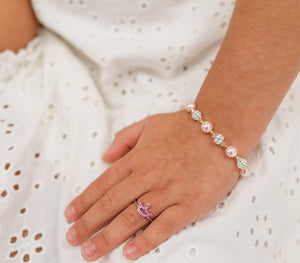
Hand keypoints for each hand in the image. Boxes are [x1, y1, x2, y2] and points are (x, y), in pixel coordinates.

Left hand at [64, 109, 239, 260]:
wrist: (221, 130)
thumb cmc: (185, 127)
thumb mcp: (149, 123)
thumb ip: (124, 138)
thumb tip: (105, 156)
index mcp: (138, 158)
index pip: (104, 184)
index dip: (85, 201)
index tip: (70, 215)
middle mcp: (149, 176)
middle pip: (112, 204)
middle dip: (89, 223)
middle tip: (72, 239)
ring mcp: (169, 191)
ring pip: (132, 218)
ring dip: (109, 237)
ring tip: (90, 251)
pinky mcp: (189, 204)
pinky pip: (164, 226)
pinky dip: (145, 241)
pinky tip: (129, 253)